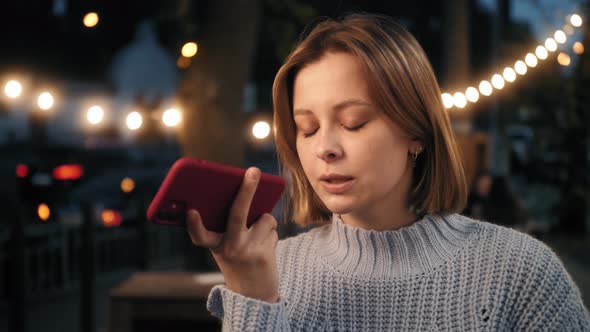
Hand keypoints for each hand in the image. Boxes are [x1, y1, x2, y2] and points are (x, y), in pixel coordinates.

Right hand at [186, 167, 279, 302]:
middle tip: (253, 170)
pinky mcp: (264, 254)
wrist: (253, 294)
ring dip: (264, 222)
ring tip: (256, 237)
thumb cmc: (237, 259)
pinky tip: (264, 246)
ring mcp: (247, 251)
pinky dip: (270, 232)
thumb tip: (251, 194)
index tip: (191, 211)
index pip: (199, 235)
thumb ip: (231, 223)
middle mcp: (229, 248)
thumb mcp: (226, 245)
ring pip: (264, 218)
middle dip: (247, 188)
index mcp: (214, 244)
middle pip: (237, 213)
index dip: (193, 224)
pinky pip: (272, 229)